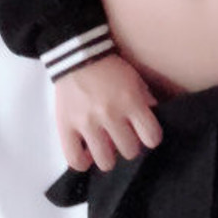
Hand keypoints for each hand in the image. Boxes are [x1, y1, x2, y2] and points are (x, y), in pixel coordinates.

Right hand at [54, 53, 162, 173]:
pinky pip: (74, 159)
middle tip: (123, 137)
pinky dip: (82, 162)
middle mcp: (110, 114)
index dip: (150, 137)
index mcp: (130, 101)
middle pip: (129, 151)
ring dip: (108, 156)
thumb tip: (152, 123)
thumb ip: (145, 101)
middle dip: (129, 145)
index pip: (151, 137)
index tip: (145, 133)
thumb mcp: (135, 80)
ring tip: (105, 147)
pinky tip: (87, 154)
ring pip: (105, 161)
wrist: (77, 55)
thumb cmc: (109, 68)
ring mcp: (87, 122)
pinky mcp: (66, 126)